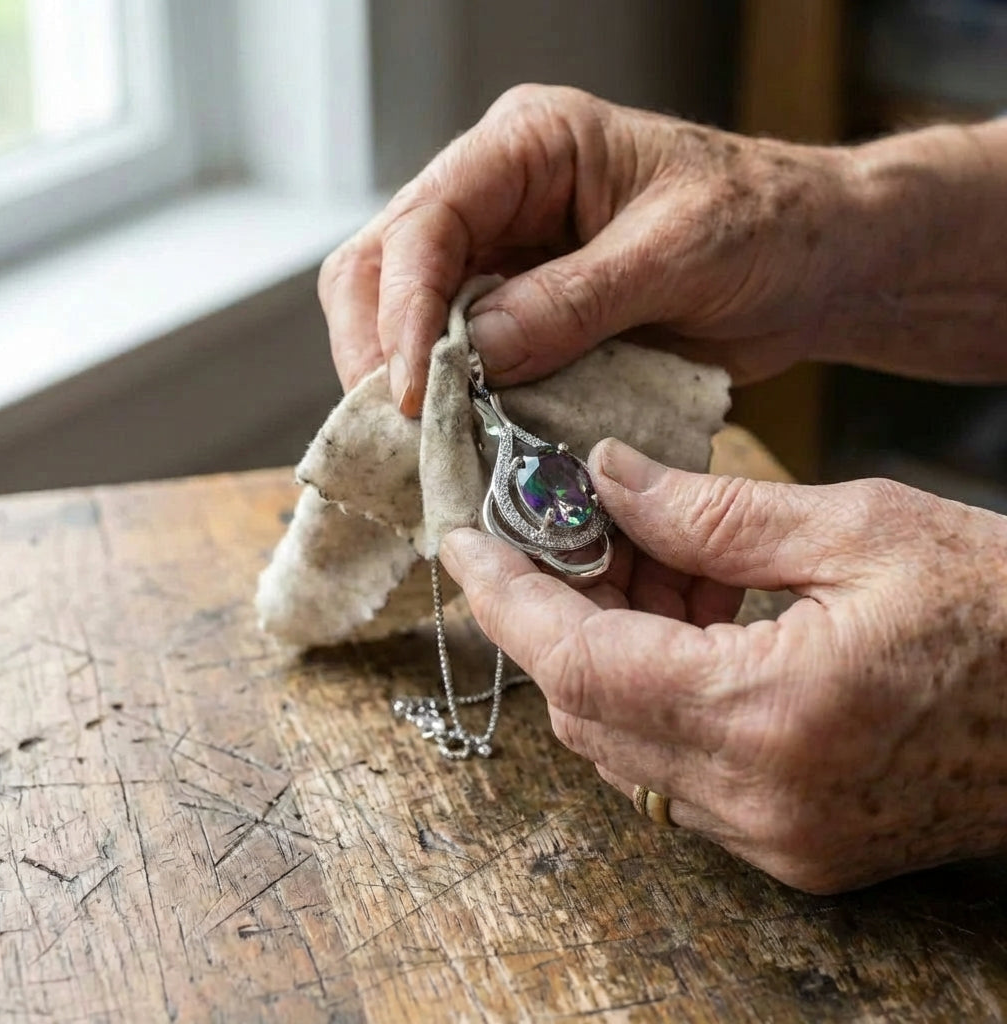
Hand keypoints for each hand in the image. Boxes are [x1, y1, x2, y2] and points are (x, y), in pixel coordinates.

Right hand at [319, 84, 861, 413]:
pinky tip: (461, 441)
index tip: (409, 389)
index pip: (426, 220)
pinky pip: (460, 359)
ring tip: (422, 444)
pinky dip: (453, 403)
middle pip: (384, 266)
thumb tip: (474, 353)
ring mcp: (504, 259)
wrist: (812, 264)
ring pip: (406, 318)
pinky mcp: (522, 317)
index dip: (404, 309)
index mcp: (529, 146)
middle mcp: (498, 197)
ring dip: (407, 382)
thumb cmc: (766, 224)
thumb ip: (574, 300)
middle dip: (380, 348)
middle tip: (398, 427)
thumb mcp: (678, 253)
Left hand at [440, 438, 1006, 892]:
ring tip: (652, 559)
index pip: (579, 663)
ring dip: (609, 646)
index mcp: (774, 714)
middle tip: (574, 526)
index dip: (508, 598)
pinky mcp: (793, 844)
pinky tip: (695, 619)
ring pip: (623, 740)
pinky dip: (657, 689)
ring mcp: (775, 838)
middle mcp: (760, 799)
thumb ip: (712, 511)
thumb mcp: (859, 528)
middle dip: (560, 609)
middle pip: (587, 705)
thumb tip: (607, 478)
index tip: (463, 544)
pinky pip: (674, 767)